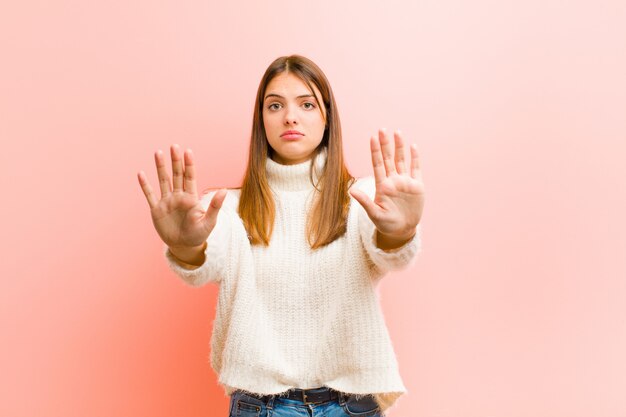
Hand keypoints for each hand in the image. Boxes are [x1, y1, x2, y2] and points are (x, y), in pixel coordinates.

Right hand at [137, 144, 226, 249]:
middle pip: (177, 175)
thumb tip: (225, 190)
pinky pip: (150, 195)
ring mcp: (167, 202)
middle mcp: (179, 196)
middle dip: (175, 161)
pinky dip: (145, 185)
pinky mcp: (157, 210)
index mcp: (191, 197)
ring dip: (160, 167)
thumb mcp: (209, 221)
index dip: (189, 164)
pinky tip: (141, 174)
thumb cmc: (199, 234)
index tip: (187, 151)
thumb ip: (215, 206)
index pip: (190, 177)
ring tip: (158, 152)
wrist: (185, 246)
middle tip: (174, 146)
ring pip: (163, 181)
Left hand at [350, 129, 424, 243]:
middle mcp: (393, 181)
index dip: (375, 151)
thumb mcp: (374, 214)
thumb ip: (365, 202)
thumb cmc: (386, 224)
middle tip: (382, 129)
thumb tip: (351, 191)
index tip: (372, 138)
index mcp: (382, 186)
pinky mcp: (417, 186)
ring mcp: (405, 182)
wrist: (402, 230)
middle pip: (388, 158)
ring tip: (397, 133)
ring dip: (399, 147)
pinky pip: (416, 169)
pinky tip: (413, 146)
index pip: (378, 164)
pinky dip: (415, 158)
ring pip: (401, 160)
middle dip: (385, 144)